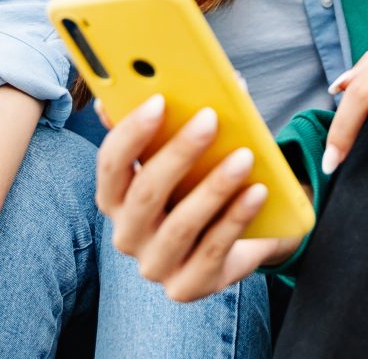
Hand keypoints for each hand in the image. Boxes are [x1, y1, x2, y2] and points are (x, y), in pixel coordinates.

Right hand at [94, 96, 299, 301]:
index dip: (131, 132)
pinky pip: (214, 249)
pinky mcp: (187, 286)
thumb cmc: (201, 188)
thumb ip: (172, 124)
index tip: (159, 100)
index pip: (110, 164)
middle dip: (177, 153)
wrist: (237, 240)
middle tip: (210, 118)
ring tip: (243, 156)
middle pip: (144, 193)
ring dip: (213, 187)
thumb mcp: (186, 159)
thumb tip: (171, 80)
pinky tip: (257, 191)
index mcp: (115, 198)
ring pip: (181, 224)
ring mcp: (156, 265)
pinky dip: (237, 217)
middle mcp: (127, 235)